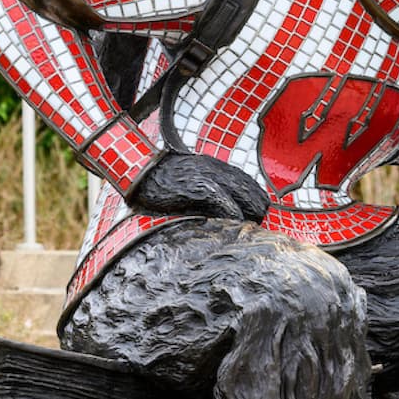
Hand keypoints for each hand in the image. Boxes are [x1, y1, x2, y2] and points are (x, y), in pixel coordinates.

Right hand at [129, 152, 269, 222]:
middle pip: (252, 191)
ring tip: (251, 229)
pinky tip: (237, 225)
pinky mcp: (200, 186)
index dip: (256, 203)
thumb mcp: (191, 180)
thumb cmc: (163, 180)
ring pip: (244, 195)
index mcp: (217, 168)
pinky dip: (234, 214)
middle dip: (257, 211)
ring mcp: (211, 177)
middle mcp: (218, 170)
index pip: (249, 185)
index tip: (256, 218)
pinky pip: (225, 201)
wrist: (141, 170)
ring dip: (249, 214)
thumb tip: (222, 211)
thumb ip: (207, 190)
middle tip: (256, 228)